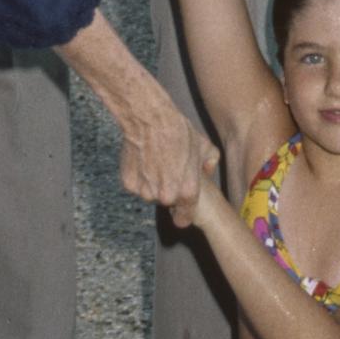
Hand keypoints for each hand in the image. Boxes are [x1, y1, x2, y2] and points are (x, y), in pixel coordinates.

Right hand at [118, 93, 218, 226]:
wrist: (150, 119)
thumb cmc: (179, 132)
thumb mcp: (205, 146)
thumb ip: (210, 163)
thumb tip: (207, 172)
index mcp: (187, 192)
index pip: (183, 219)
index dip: (182, 213)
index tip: (180, 209)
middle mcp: (166, 196)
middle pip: (166, 203)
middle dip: (168, 191)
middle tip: (168, 171)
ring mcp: (145, 191)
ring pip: (149, 194)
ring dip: (152, 184)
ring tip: (155, 163)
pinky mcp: (129, 184)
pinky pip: (135, 186)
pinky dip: (137, 177)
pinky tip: (143, 160)